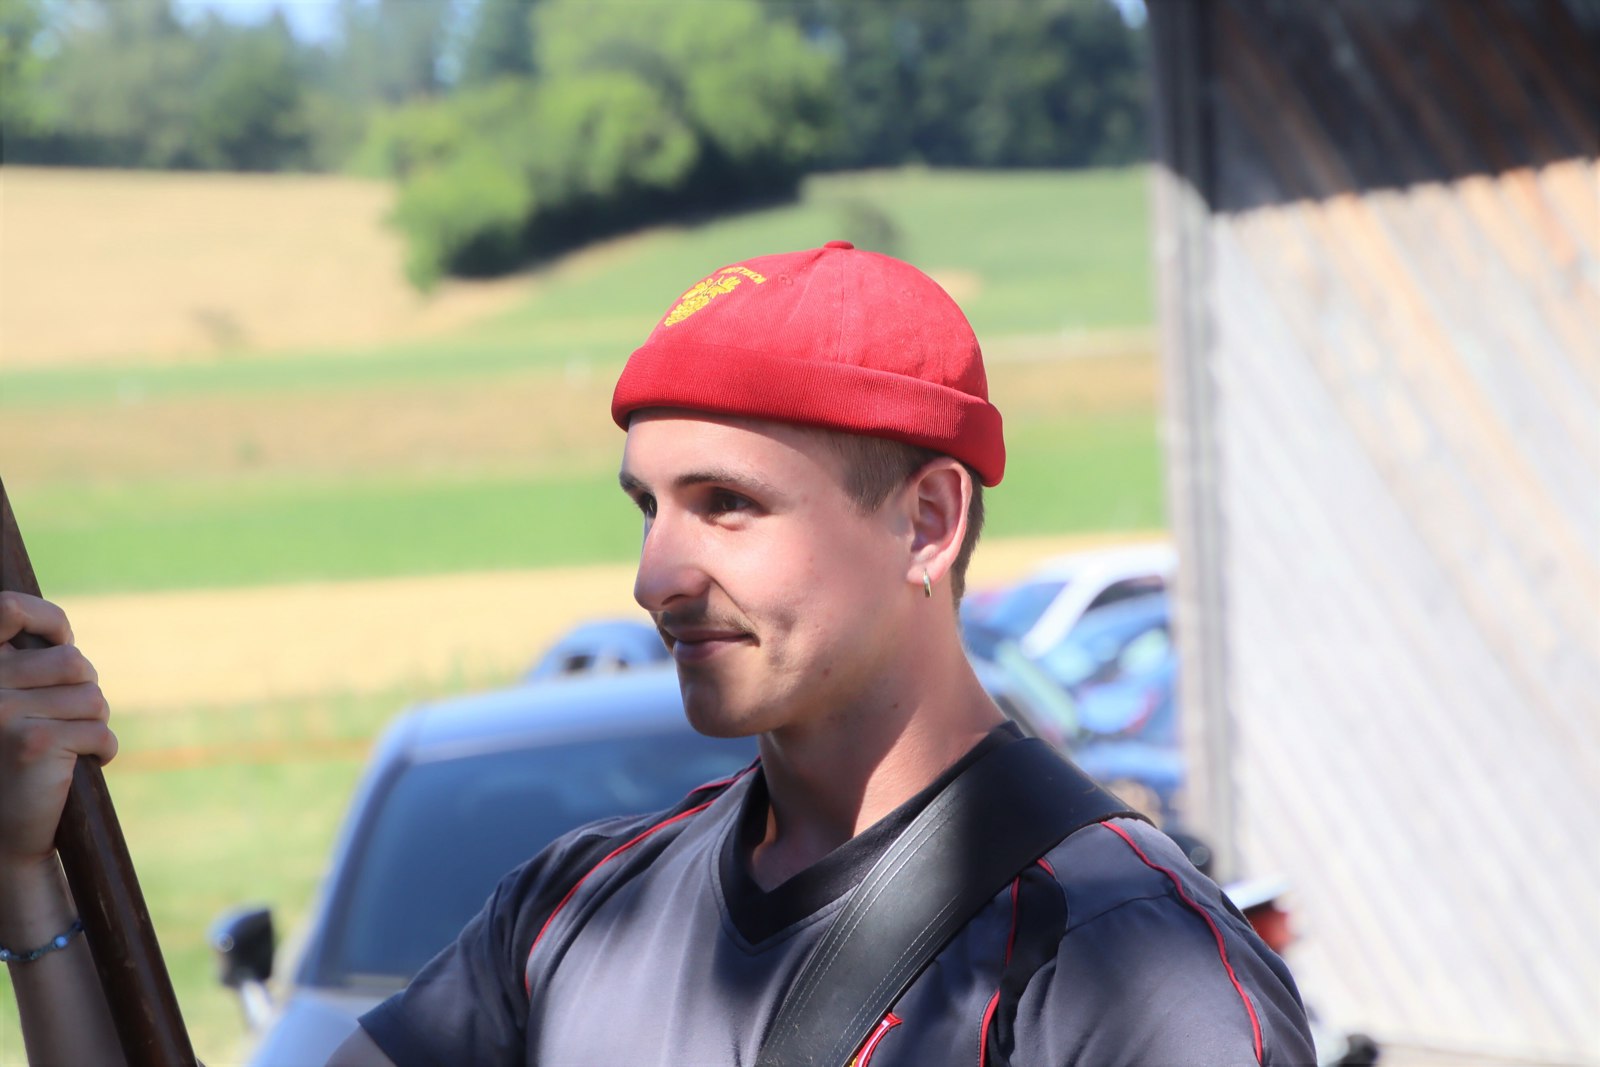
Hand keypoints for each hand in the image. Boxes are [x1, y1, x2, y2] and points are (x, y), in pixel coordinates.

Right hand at [0, 592, 115, 871]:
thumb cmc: (12, 759)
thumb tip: (63, 637)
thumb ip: (27, 670)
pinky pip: (100, 730)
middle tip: (65, 722)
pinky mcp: (34, 741)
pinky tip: (74, 769)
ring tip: (66, 748)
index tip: (62, 638)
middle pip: (73, 662)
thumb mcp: (13, 703)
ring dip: (93, 724)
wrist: (3, 833)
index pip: (7, 608)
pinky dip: (102, 750)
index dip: (47, 617)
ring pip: (92, 697)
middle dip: (84, 691)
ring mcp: (3, 711)